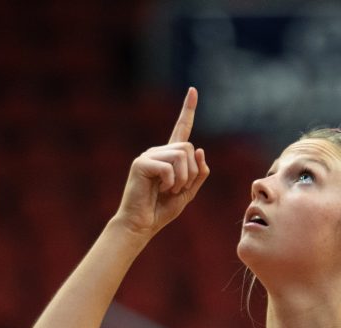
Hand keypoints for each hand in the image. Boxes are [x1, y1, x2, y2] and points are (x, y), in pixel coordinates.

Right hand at [114, 87, 209, 237]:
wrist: (141, 224)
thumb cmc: (161, 210)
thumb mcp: (187, 193)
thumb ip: (197, 174)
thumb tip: (199, 150)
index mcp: (169, 157)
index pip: (181, 129)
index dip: (188, 110)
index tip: (193, 90)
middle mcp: (158, 152)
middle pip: (188, 148)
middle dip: (191, 172)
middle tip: (178, 189)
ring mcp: (148, 156)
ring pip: (181, 155)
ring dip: (182, 178)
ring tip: (168, 191)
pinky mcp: (141, 163)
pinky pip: (168, 167)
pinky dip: (171, 182)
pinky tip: (160, 190)